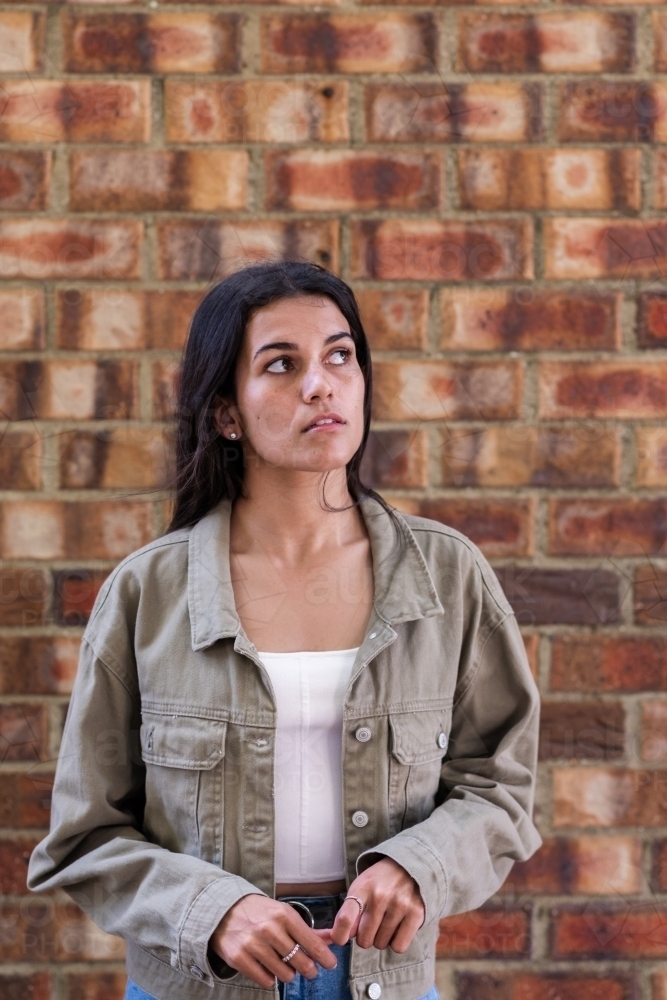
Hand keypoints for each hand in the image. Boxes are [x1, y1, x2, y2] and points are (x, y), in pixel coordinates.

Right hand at [209, 893, 336, 988]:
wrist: (223, 909)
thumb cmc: (259, 912)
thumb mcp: (284, 913)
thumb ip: (308, 929)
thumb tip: (332, 938)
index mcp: (283, 915)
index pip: (311, 942)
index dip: (324, 956)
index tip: (331, 963)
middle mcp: (269, 929)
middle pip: (300, 961)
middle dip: (309, 969)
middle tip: (310, 970)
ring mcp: (253, 945)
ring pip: (285, 974)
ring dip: (289, 973)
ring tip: (285, 965)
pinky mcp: (239, 958)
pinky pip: (265, 980)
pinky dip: (270, 978)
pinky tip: (268, 968)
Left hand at [327, 858, 424, 953]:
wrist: (408, 866)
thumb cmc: (379, 881)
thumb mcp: (361, 888)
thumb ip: (350, 912)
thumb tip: (344, 938)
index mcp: (362, 888)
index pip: (346, 918)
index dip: (339, 935)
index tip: (340, 940)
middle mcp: (380, 896)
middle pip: (364, 939)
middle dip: (365, 937)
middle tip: (371, 925)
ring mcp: (400, 905)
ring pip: (381, 944)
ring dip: (381, 939)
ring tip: (386, 922)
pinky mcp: (416, 913)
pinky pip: (398, 946)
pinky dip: (396, 943)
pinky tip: (397, 929)